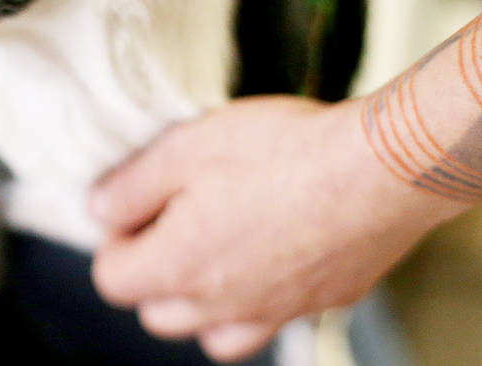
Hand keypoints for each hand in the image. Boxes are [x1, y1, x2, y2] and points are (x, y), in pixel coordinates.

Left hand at [89, 96, 464, 361]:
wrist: (382, 169)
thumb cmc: (280, 152)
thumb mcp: (185, 148)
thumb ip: (132, 186)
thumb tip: (99, 211)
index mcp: (180, 268)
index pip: (111, 281)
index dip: (115, 240)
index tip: (137, 206)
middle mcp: (224, 305)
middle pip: (159, 314)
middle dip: (153, 272)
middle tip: (175, 217)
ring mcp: (277, 310)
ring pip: (214, 333)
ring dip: (203, 300)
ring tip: (219, 245)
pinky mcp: (324, 302)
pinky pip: (272, 318)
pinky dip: (258, 297)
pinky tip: (272, 249)